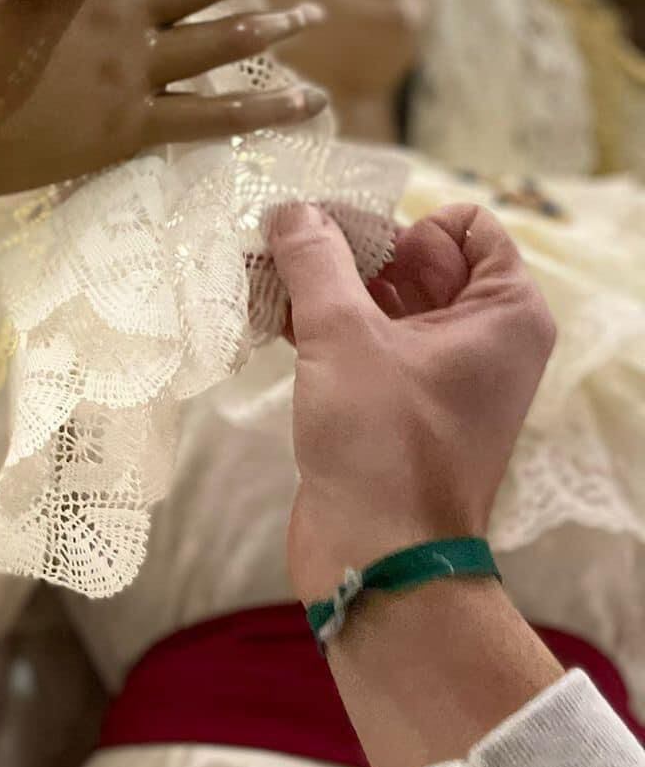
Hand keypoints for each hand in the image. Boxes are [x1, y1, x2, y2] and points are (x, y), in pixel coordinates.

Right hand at [268, 202, 557, 600]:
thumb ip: (315, 260)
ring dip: (327, 286)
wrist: (379, 558)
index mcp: (503, 314)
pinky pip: (363, 344)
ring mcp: (439, 376)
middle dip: (352, 246)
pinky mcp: (396, 407)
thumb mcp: (343, 335)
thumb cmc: (384, 444)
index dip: (402, 219)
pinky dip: (321, 326)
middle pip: (418, 259)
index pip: (466, 226)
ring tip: (264, 270)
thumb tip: (292, 209)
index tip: (340, 231)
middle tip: (286, 241)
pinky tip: (267, 313)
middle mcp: (482, 340)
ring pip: (382, 302)